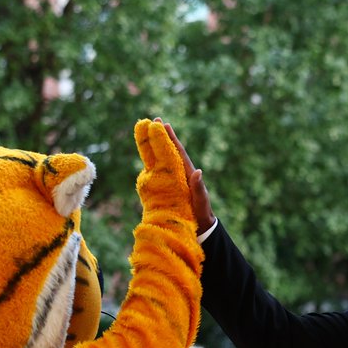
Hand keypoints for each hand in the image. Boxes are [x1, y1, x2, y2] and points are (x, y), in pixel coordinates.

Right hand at [155, 117, 215, 235]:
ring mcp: (171, 180)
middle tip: (153, 120)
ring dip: (153, 146)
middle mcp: (179, 174)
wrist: (199, 226)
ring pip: (160, 159)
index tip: (164, 124)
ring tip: (146, 132)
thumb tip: (198, 172)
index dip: (171, 138)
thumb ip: (199, 188)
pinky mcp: (165, 188)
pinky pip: (156, 172)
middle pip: (168, 151)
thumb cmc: (202, 214)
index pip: (178, 152)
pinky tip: (145, 157)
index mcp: (188, 174)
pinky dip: (150, 162)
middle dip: (161, 136)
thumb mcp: (201, 201)